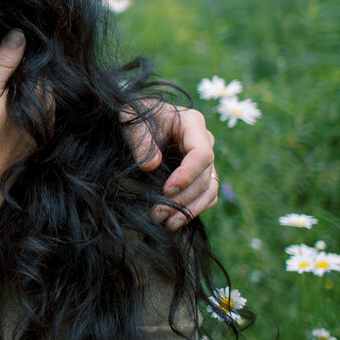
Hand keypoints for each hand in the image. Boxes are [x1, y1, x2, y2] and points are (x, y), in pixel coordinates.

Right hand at [0, 30, 32, 188]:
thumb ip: (3, 65)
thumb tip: (19, 34)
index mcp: (38, 95)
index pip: (39, 61)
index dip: (22, 52)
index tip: (4, 50)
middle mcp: (49, 109)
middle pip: (42, 77)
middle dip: (24, 69)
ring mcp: (47, 124)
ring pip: (41, 93)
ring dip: (26, 86)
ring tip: (1, 89)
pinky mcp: (40, 135)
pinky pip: (38, 109)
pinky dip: (27, 102)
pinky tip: (7, 107)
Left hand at [126, 102, 217, 229]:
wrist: (133, 120)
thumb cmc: (133, 116)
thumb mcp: (130, 121)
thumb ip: (140, 140)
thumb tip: (151, 166)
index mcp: (192, 123)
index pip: (201, 153)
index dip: (188, 175)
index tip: (167, 190)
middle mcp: (204, 141)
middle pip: (206, 175)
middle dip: (183, 197)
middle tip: (158, 213)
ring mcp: (203, 159)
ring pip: (209, 189)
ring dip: (190, 209)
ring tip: (167, 223)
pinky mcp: (198, 174)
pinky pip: (206, 195)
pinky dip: (192, 209)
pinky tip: (174, 222)